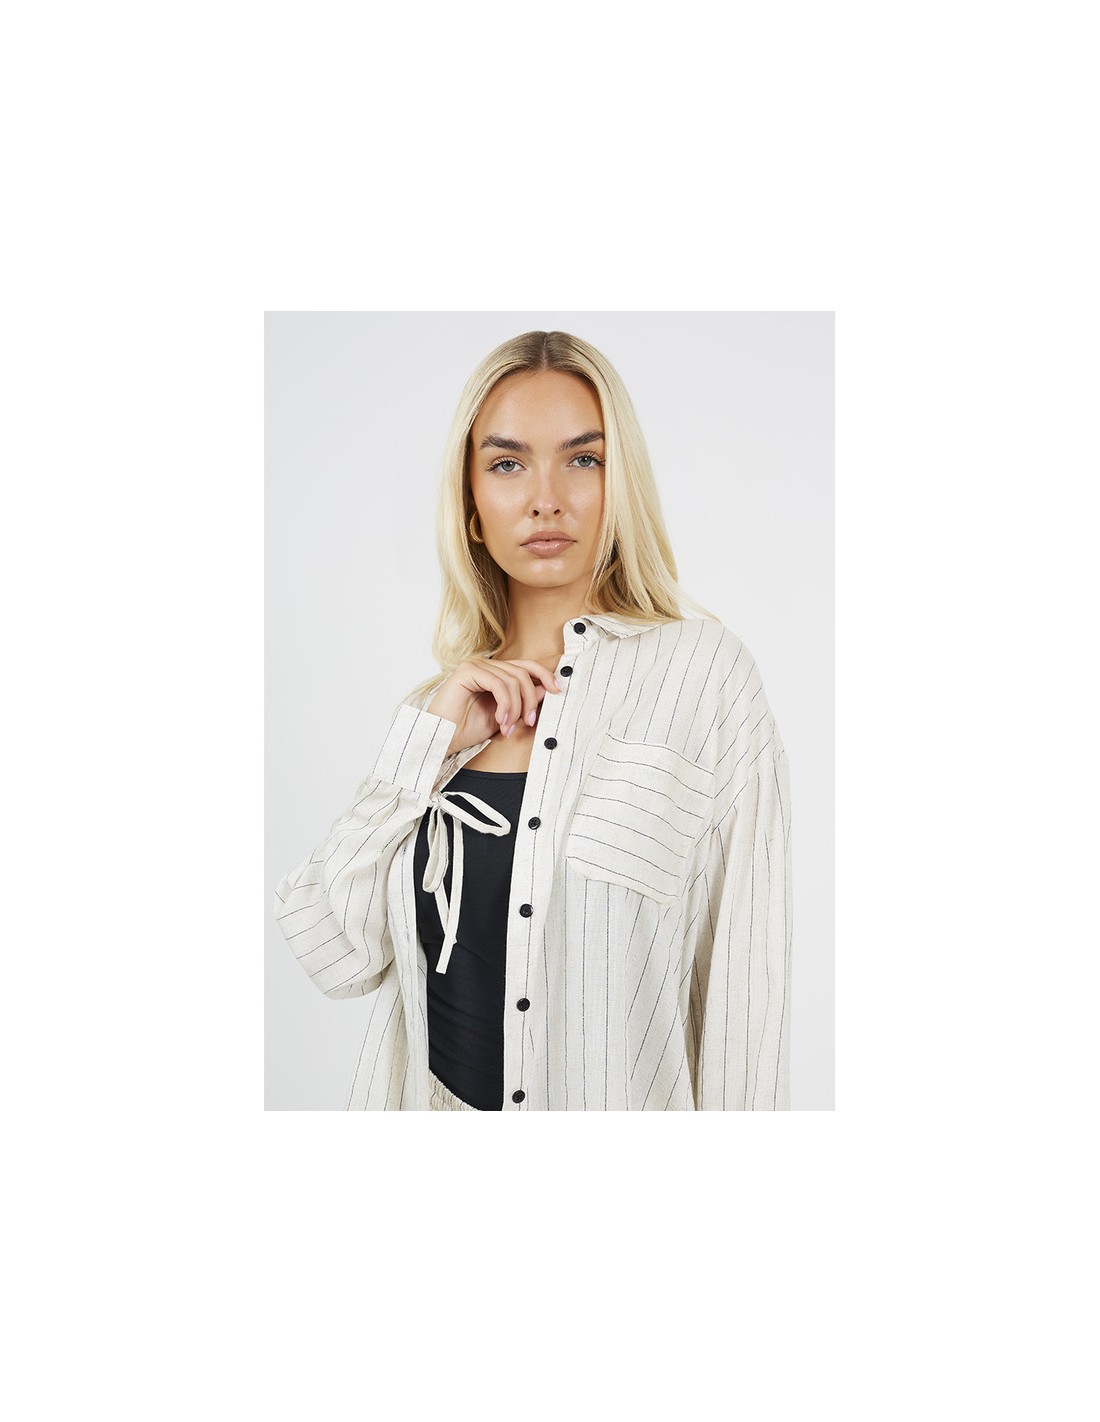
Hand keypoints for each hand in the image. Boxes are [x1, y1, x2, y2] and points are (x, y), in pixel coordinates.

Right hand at [426, 657, 562, 754]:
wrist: (442, 739)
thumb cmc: (467, 729)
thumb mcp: (505, 716)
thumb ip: (522, 700)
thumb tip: (545, 689)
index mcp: (493, 672)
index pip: (526, 666)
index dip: (545, 676)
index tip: (557, 691)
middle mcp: (485, 665)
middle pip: (523, 673)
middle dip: (530, 700)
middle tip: (529, 722)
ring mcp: (475, 665)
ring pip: (513, 680)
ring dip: (516, 708)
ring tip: (509, 728)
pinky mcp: (467, 671)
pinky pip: (499, 684)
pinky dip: (505, 704)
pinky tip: (501, 720)